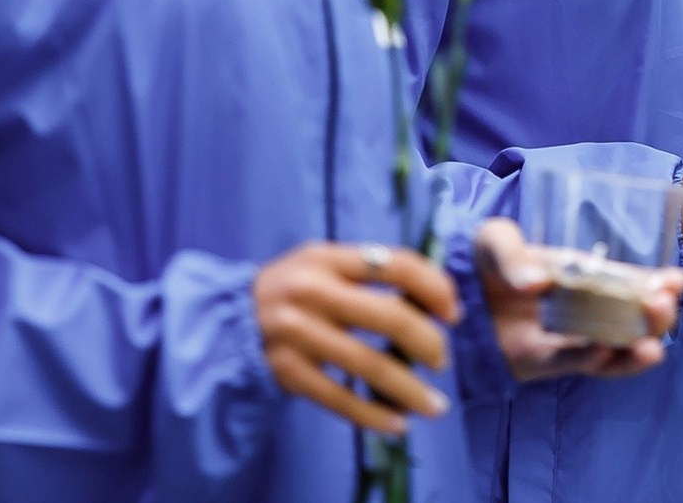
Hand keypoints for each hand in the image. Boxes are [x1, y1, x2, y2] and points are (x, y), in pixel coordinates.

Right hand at [257, 242, 454, 436]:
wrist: (229, 321)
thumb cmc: (294, 290)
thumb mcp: (323, 264)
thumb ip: (369, 273)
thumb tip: (435, 301)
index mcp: (327, 258)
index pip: (396, 264)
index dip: (435, 288)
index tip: (453, 312)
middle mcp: (311, 292)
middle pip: (390, 317)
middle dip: (429, 343)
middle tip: (442, 360)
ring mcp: (297, 334)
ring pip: (369, 365)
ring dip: (410, 390)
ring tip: (435, 405)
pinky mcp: (288, 373)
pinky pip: (340, 398)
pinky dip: (373, 415)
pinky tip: (397, 423)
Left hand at [471, 217, 682, 381]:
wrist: (440, 295)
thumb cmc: (474, 260)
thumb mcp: (493, 240)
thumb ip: (513, 254)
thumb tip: (538, 284)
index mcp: (580, 274)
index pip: (626, 280)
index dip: (654, 283)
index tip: (675, 282)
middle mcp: (578, 308)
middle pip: (628, 317)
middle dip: (652, 315)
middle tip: (662, 306)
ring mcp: (560, 337)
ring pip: (608, 348)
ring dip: (632, 348)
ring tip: (652, 347)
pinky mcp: (536, 364)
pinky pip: (569, 364)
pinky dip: (589, 361)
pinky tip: (606, 353)